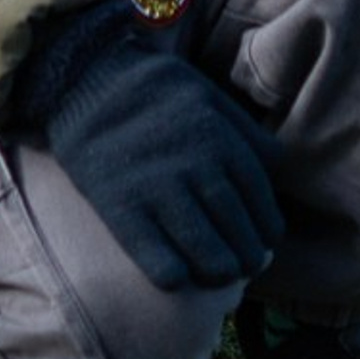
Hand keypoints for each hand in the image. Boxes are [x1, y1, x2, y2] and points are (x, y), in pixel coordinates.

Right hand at [19, 0, 284, 292]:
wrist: (83, 80)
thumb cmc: (152, 91)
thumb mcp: (207, 94)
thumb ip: (245, 132)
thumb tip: (277, 170)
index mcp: (220, 138)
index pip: (262, 204)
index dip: (267, 230)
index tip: (262, 241)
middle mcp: (195, 166)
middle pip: (240, 236)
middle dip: (248, 259)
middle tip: (243, 265)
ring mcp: (158, 189)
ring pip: (209, 258)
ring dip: (219, 274)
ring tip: (216, 273)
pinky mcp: (122, 209)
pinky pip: (162, 266)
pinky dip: (177, 278)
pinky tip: (177, 273)